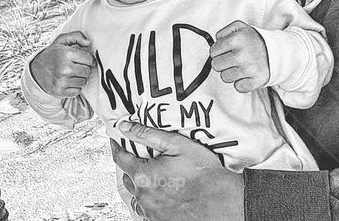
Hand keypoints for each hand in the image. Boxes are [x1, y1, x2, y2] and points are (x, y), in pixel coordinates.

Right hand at [29, 31, 93, 97]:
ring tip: (70, 74)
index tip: (82, 59)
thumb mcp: (61, 41)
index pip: (89, 59)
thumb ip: (76, 36)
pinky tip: (68, 81)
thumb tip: (88, 42)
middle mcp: (64, 68)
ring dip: (79, 78)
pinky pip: (78, 91)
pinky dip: (75, 87)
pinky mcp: (60, 92)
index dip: (87, 59)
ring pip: (83, 82)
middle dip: (84, 68)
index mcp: (65, 54)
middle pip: (87, 71)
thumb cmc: (51, 55)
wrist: (36, 71)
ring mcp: (61, 81)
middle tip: (75, 66)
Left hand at [111, 122, 244, 220]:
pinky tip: (160, 191)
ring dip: (139, 184)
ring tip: (152, 175)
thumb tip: (126, 128)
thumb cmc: (204, 173)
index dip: (117, 147)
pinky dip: (149, 198)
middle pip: (127, 177)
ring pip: (136, 195)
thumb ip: (148, 135)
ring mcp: (151, 211)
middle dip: (130, 165)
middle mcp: (143, 196)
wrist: (223, 202)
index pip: (120, 158)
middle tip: (139, 156)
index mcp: (144, 175)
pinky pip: (146, 208)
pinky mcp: (160, 220)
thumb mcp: (177, 145)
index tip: (115, 141)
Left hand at [210, 20, 269, 91]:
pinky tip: (247, 74)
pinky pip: (238, 87)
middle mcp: (243, 54)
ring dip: (231, 73)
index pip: (213, 51)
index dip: (218, 51)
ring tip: (241, 66)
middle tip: (233, 59)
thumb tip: (215, 42)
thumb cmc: (254, 41)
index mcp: (237, 39)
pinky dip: (241, 83)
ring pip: (225, 78)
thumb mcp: (240, 27)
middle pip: (216, 66)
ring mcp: (250, 69)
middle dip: (223, 63)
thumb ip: (223, 32)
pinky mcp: (256, 81)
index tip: (227, 50)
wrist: (277, 52)